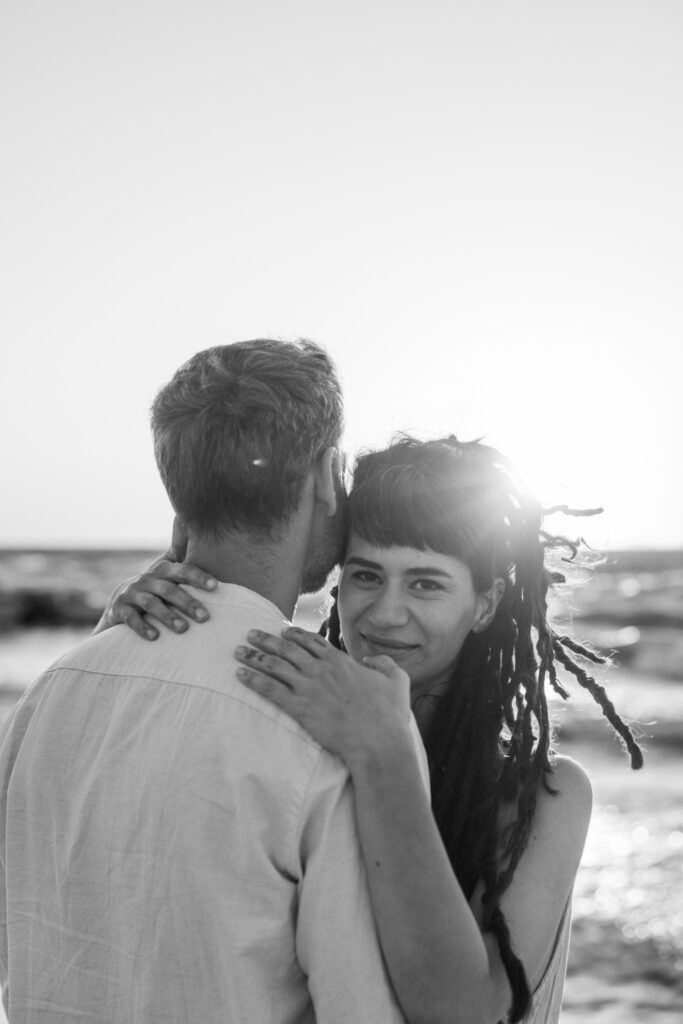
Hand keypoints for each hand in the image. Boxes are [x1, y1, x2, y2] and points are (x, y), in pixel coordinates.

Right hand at [104, 517, 216, 639]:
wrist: (120, 601)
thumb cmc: (156, 589)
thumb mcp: (169, 576)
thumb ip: (188, 568)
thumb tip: (219, 559)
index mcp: (163, 570)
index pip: (183, 570)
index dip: (198, 577)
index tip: (215, 586)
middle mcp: (147, 579)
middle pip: (169, 589)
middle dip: (188, 603)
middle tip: (205, 617)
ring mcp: (132, 593)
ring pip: (152, 604)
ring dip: (168, 616)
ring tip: (183, 629)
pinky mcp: (120, 608)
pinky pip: (131, 618)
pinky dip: (143, 627)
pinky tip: (155, 637)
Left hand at [235, 627, 411, 767]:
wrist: (378, 741)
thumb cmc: (390, 714)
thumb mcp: (397, 680)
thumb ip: (384, 664)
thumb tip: (370, 661)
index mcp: (340, 661)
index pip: (311, 641)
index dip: (294, 634)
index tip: (282, 631)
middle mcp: (321, 669)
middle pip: (287, 648)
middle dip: (266, 639)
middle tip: (250, 633)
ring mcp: (309, 687)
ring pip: (275, 665)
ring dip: (254, 656)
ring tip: (238, 651)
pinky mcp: (300, 708)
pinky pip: (270, 690)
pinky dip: (253, 681)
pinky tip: (240, 675)